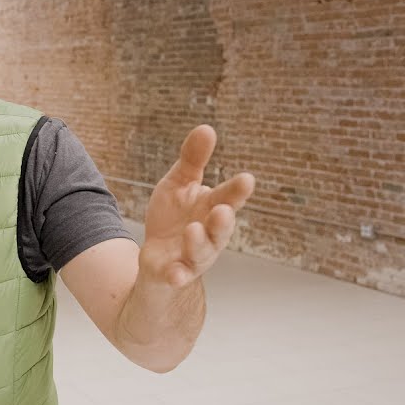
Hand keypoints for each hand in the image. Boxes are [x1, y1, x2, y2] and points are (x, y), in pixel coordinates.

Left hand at [140, 125, 254, 288]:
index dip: (237, 190)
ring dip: (199, 243)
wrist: (158, 256)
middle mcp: (209, 234)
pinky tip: (174, 274)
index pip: (228, 197)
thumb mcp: (178, 183)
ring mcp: (194, 256)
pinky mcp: (175, 273)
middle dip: (223, 221)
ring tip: (193, 230)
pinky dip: (178, 275)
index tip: (247, 179)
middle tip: (223, 210)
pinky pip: (179, 276)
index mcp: (212, 208)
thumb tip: (207, 128)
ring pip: (201, 252)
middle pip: (221, 228)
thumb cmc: (174, 217)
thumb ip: (193, 159)